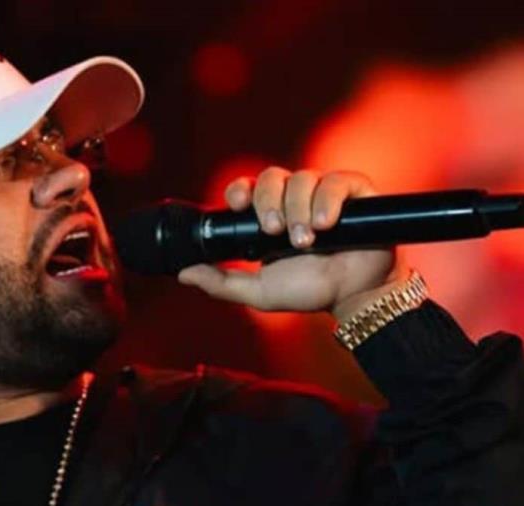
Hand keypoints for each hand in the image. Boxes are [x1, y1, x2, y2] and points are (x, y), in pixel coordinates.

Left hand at [177, 167, 407, 319]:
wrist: (354, 297)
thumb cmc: (309, 289)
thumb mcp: (259, 291)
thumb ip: (221, 283)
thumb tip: (184, 273)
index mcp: (268, 214)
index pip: (247, 188)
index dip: (240, 190)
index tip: (239, 204)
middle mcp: (293, 198)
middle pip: (271, 177)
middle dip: (268, 202)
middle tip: (275, 231)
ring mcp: (323, 192)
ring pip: (302, 178)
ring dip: (298, 209)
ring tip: (306, 241)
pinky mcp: (354, 191)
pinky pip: (336, 180)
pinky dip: (327, 200)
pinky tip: (325, 224)